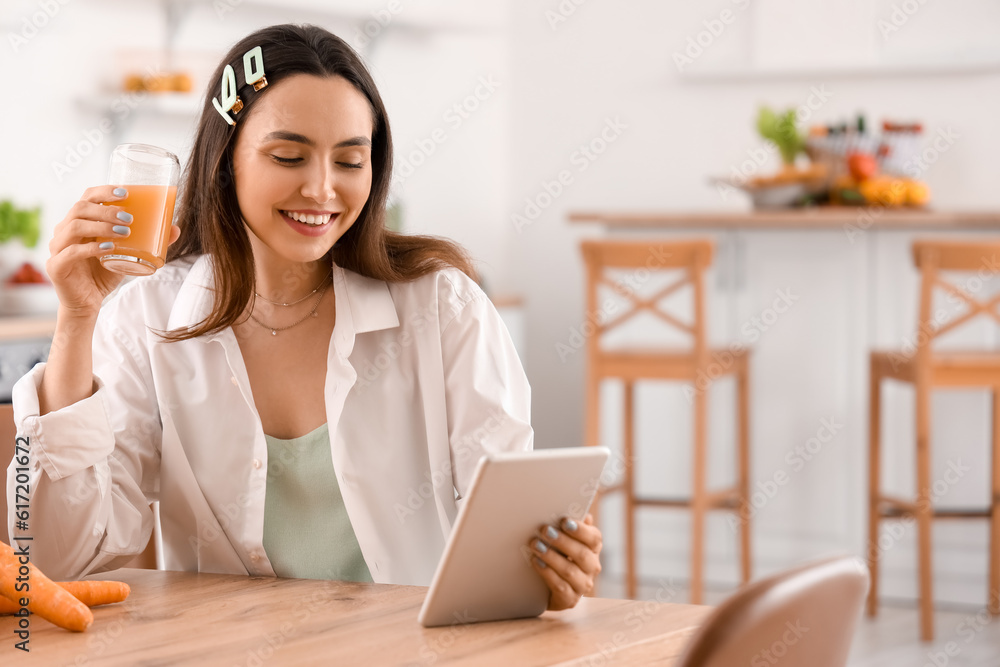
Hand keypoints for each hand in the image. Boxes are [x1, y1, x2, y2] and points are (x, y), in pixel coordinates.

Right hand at [46, 186, 180, 314]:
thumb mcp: (128, 255)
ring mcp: (58, 247)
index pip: (87, 197)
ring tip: (124, 232)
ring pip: (74, 226)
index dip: (104, 191)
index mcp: (80, 222)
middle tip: (130, 218)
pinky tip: (109, 249)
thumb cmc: (105, 274)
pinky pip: (71, 252)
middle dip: (106, 209)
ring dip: (101, 226)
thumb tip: (176, 229)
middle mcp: (65, 231)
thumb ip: (148, 242)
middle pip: (80, 208)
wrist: (88, 302)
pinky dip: (91, 248)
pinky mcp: (56, 266)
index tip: (125, 193)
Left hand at [528, 514, 602, 610]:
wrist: (546, 587)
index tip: (564, 520)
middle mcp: (592, 567)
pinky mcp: (570, 600)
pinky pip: (560, 587)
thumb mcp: (563, 538)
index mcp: (593, 549)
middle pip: (582, 554)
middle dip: (562, 541)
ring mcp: (583, 585)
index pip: (594, 538)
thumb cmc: (557, 554)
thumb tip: (579, 512)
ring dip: (552, 557)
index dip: (580, 530)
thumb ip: (569, 525)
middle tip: (544, 530)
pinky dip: (548, 574)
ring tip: (536, 545)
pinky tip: (537, 563)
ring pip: (570, 571)